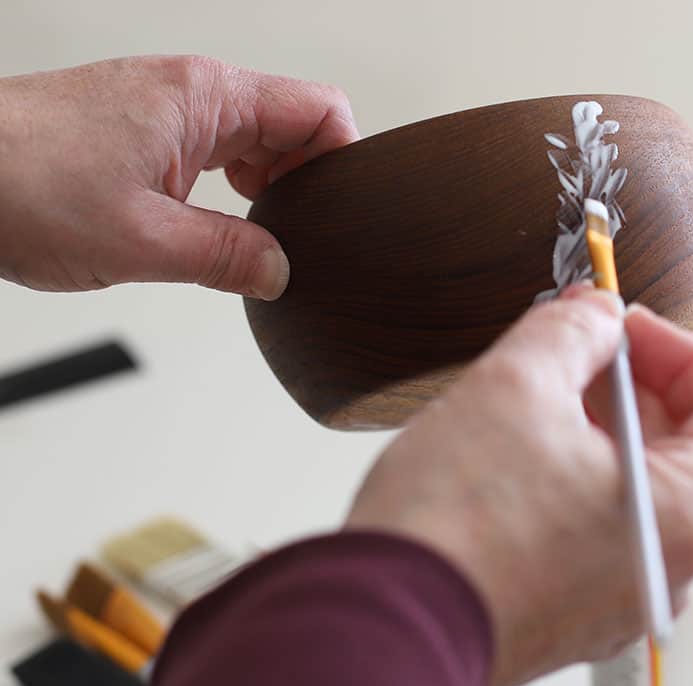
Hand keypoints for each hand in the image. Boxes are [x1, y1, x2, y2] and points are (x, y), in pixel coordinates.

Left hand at [0, 55, 357, 298]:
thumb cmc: (17, 184)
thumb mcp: (142, 242)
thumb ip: (227, 257)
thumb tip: (280, 272)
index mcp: (204, 97)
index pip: (319, 110)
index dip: (344, 163)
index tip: (341, 215)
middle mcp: (188, 89)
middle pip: (291, 123)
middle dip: (305, 182)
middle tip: (294, 239)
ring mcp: (161, 104)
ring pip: (251, 137)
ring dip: (265, 186)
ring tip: (248, 236)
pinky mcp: (137, 125)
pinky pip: (211, 147)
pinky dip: (226, 184)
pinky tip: (206, 222)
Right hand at [346, 287, 692, 685]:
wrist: (380, 631)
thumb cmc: (456, 523)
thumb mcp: (517, 385)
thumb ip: (573, 332)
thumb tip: (596, 315)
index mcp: (685, 514)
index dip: (684, 353)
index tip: (624, 329)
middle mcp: (667, 568)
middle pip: (686, 451)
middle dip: (632, 387)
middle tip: (572, 347)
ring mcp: (618, 601)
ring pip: (634, 492)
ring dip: (597, 431)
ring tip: (533, 395)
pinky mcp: (568, 619)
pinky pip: (594, 533)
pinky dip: (571, 481)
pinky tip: (511, 455)